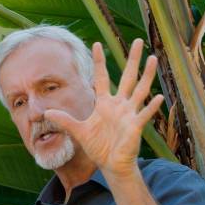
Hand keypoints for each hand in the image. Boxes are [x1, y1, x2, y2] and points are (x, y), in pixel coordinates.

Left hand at [45, 38, 163, 178]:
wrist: (110, 164)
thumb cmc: (98, 147)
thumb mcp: (78, 131)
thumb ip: (64, 120)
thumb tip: (46, 113)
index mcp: (104, 103)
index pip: (101, 77)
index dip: (99, 61)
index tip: (97, 44)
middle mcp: (119, 105)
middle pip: (127, 77)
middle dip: (132, 60)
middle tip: (139, 41)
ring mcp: (129, 114)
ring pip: (140, 90)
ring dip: (147, 75)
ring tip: (153, 58)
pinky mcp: (135, 127)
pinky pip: (144, 115)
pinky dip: (151, 107)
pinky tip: (158, 97)